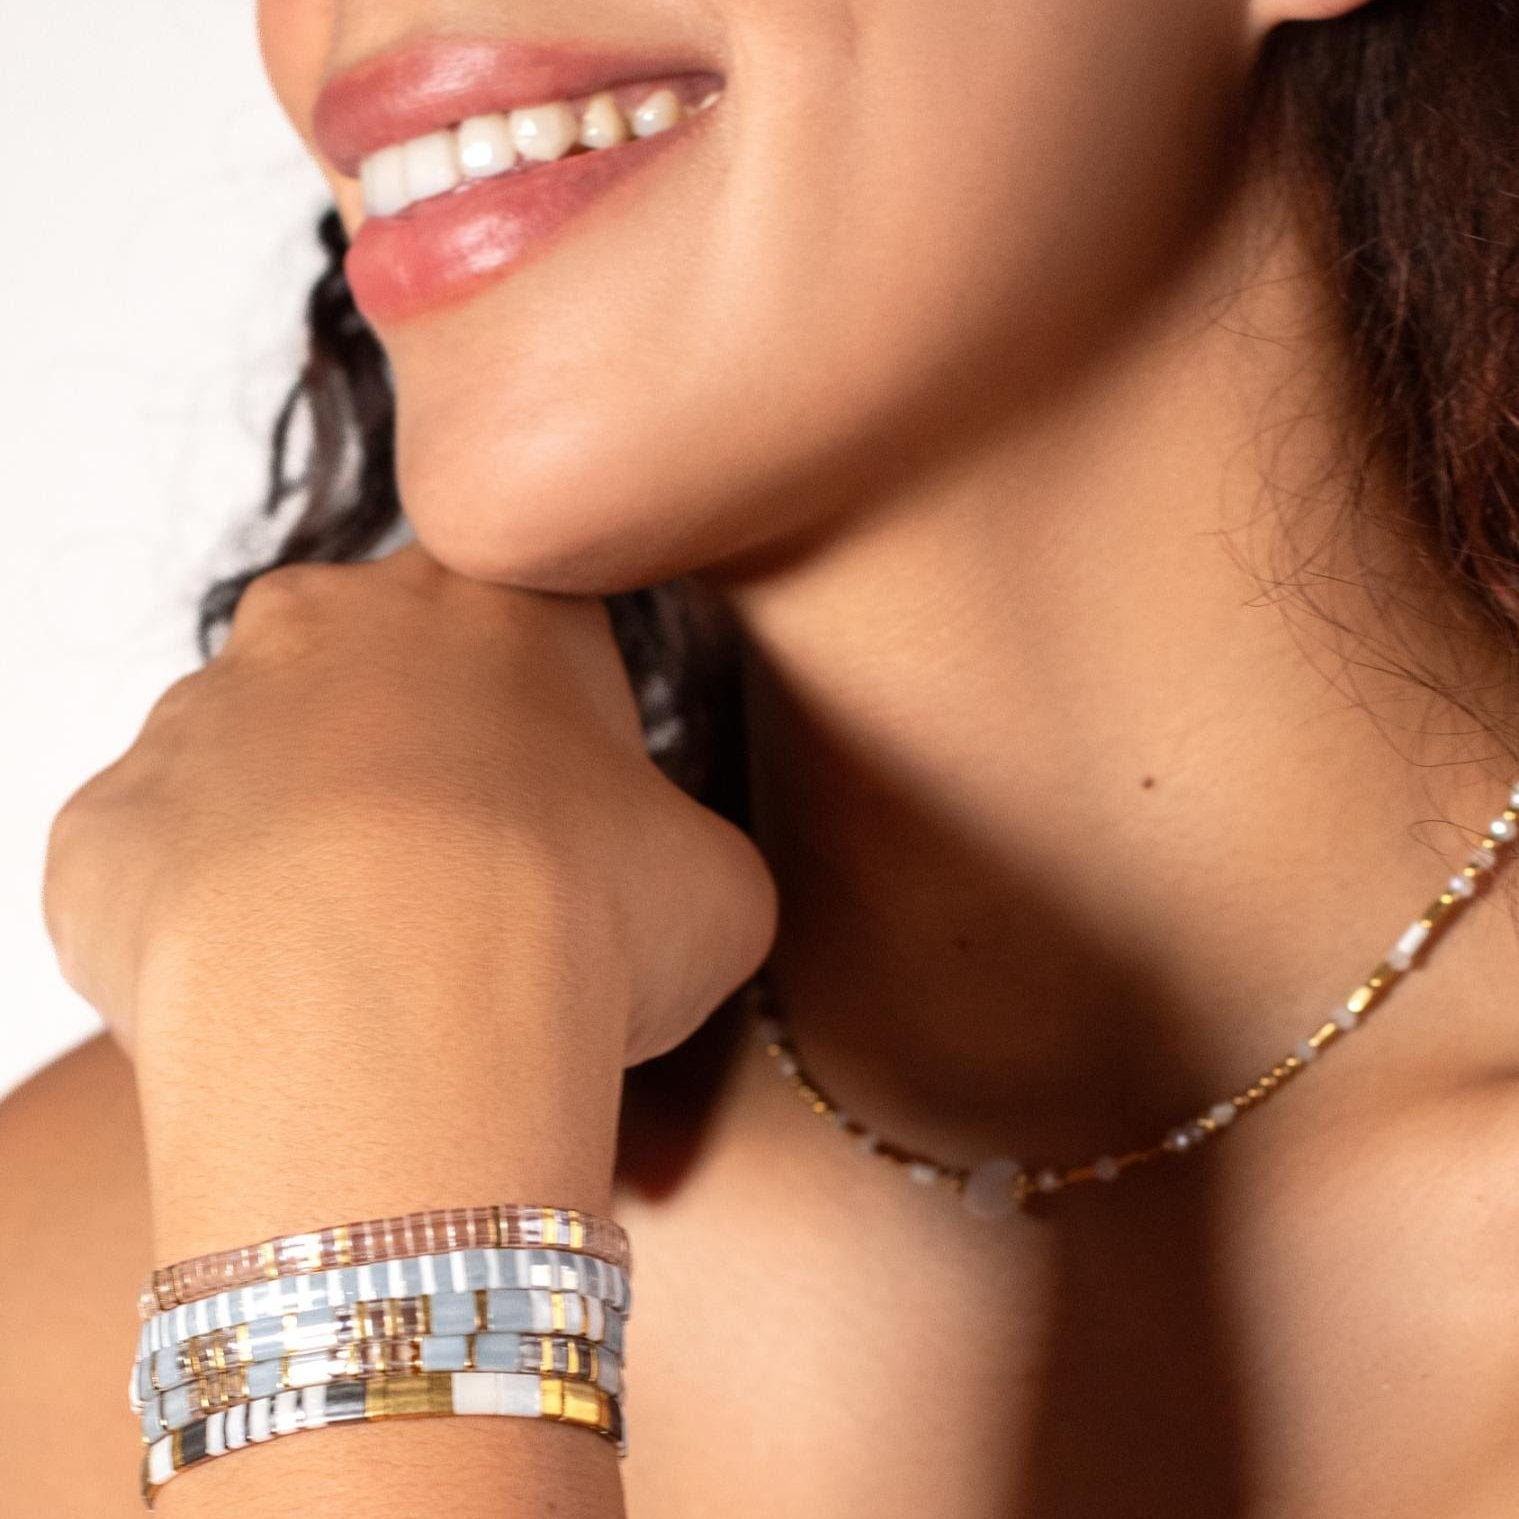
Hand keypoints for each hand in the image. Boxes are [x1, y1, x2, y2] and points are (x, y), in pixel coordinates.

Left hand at [41, 542, 777, 1067]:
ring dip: (310, 842)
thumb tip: (658, 886)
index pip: (527, 623)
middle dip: (419, 769)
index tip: (566, 821)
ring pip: (261, 768)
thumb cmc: (579, 924)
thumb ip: (681, 848)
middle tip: (470, 894)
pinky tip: (279, 999)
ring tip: (368, 963)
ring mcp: (201, 716)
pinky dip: (213, 927)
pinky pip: (166, 868)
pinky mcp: (106, 824)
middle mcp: (330, 621)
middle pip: (377, 678)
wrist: (395, 1018)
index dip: (555, 727)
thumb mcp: (716, 885)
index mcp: (494, 604)